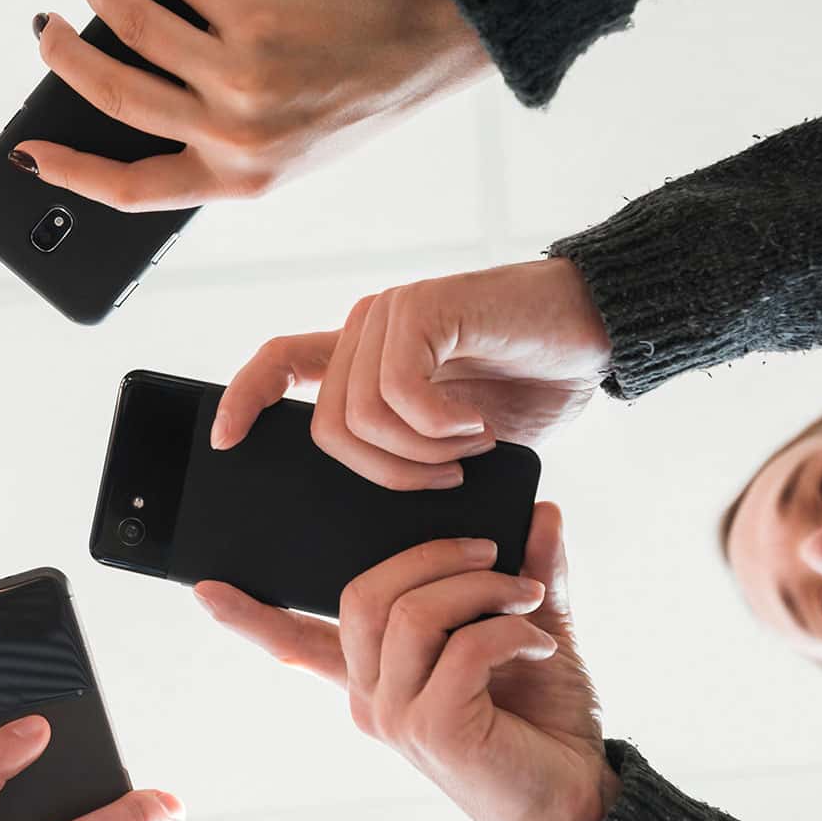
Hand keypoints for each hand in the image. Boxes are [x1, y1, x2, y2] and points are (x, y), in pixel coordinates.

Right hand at [16, 0, 488, 211]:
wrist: (425, 45)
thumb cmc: (353, 92)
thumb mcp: (286, 148)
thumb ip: (217, 142)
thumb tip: (126, 94)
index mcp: (238, 181)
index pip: (131, 191)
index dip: (69, 174)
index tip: (28, 155)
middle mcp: (235, 136)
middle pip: (115, 99)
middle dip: (65, 58)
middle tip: (46, 29)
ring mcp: (243, 77)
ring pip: (136, 30)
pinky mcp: (259, 17)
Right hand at [196, 505, 616, 820]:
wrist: (577, 798)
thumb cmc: (545, 724)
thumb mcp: (531, 633)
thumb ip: (524, 576)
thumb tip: (541, 511)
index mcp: (375, 677)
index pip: (298, 643)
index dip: (251, 616)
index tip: (205, 587)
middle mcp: (371, 698)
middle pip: (361, 594)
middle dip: (430, 555)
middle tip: (492, 554)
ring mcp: (395, 716)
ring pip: (409, 612)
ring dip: (480, 587)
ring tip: (527, 597)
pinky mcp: (433, 728)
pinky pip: (459, 647)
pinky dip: (508, 630)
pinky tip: (538, 645)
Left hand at [212, 259, 612, 490]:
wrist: (598, 334)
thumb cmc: (532, 384)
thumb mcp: (455, 437)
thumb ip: (404, 453)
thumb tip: (357, 511)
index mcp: (364, 355)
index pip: (279, 363)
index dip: (244, 399)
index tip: (223, 443)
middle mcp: (366, 328)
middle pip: (326, 427)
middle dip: (383, 474)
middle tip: (446, 478)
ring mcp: (391, 314)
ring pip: (359, 418)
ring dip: (419, 455)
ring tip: (469, 447)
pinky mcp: (423, 309)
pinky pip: (398, 393)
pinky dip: (439, 428)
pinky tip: (476, 426)